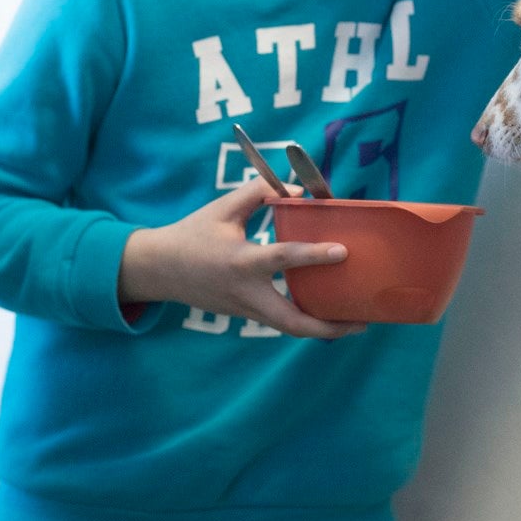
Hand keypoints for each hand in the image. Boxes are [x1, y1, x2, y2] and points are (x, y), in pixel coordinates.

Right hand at [118, 178, 362, 338]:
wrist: (159, 269)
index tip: (343, 251)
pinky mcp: (244, 315)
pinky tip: (326, 311)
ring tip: (354, 322)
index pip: (283, 259)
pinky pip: (278, 321)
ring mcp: (245, 309)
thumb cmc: (193, 234)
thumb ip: (260, 193)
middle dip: (328, 327)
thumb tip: (299, 191)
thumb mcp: (223, 208)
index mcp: (241, 261)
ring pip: (288, 328)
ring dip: (321, 329)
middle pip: (292, 323)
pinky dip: (304, 320)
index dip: (314, 255)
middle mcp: (246, 292)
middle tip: (361, 322)